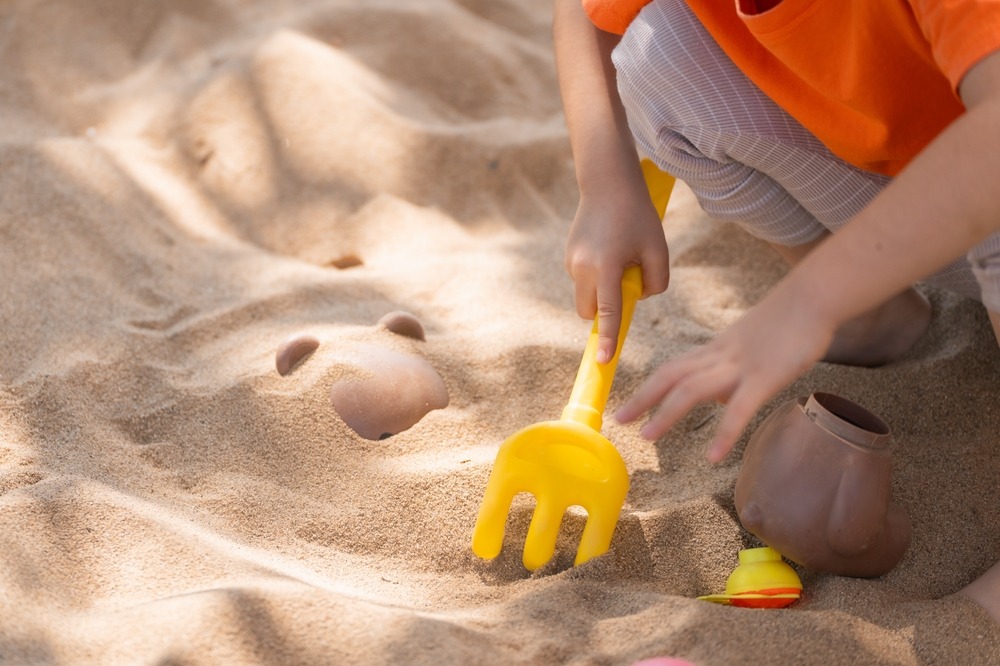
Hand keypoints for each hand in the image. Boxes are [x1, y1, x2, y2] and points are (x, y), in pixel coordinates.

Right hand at [565, 185, 669, 362]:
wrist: (608, 183)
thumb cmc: (638, 215)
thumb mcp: (659, 248)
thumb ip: (656, 282)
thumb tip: (639, 299)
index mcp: (606, 267)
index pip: (607, 312)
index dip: (607, 339)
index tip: (603, 360)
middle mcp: (582, 267)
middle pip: (589, 312)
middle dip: (604, 312)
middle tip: (629, 281)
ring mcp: (571, 262)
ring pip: (585, 296)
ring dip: (602, 291)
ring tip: (620, 256)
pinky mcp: (568, 255)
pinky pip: (583, 280)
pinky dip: (596, 277)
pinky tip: (609, 249)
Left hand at [615, 285, 834, 461]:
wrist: (814, 296)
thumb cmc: (786, 323)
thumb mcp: (748, 347)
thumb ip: (730, 372)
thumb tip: (720, 401)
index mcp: (716, 350)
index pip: (672, 368)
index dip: (646, 387)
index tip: (626, 406)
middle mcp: (720, 357)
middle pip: (671, 376)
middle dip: (642, 398)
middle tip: (619, 420)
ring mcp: (741, 366)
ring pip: (693, 389)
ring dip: (667, 414)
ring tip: (647, 437)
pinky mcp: (767, 376)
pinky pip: (741, 408)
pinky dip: (725, 432)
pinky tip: (714, 456)